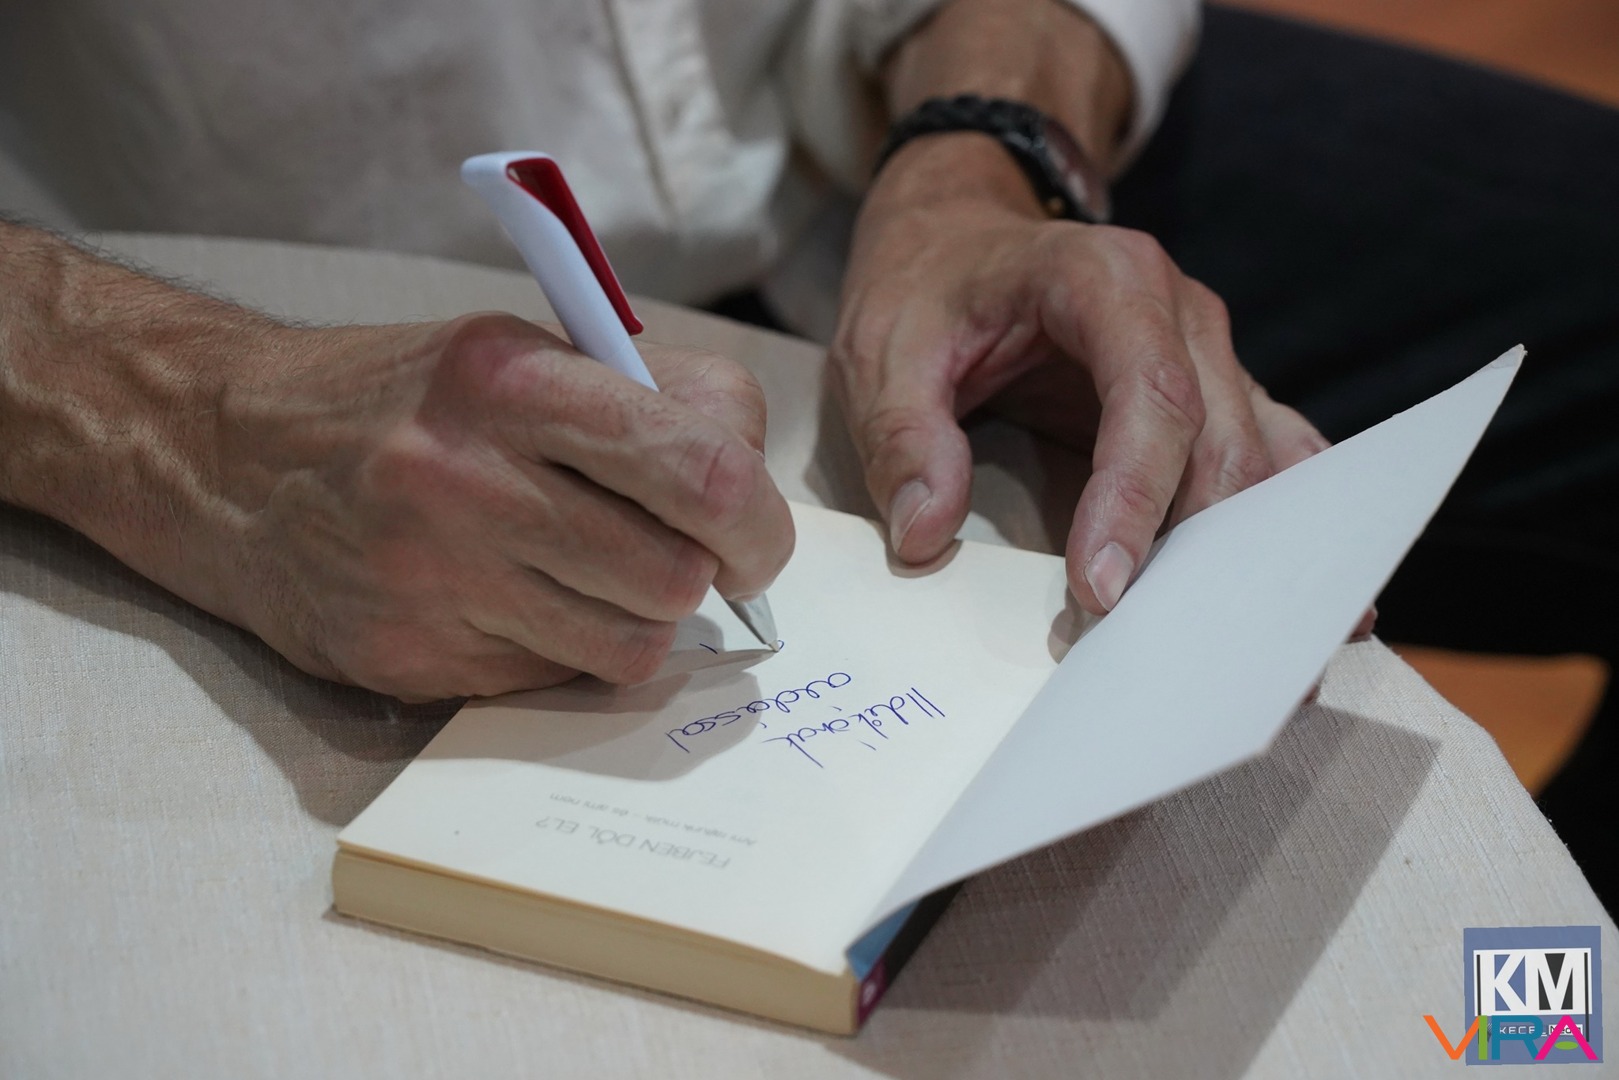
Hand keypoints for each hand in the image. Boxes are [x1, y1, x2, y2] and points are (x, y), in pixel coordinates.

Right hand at [201, 314, 793, 698]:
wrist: (229, 458)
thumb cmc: (407, 401)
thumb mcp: (519, 352)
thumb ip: (646, 405)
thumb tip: (750, 500)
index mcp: (512, 380)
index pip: (701, 467)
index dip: (758, 520)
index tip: (751, 536)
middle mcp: (467, 481)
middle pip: (673, 576)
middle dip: (704, 577)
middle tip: (687, 561)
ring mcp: (433, 580)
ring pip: (628, 648)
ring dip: (637, 620)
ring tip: (594, 575)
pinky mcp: (410, 658)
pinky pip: (555, 682)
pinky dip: (565, 650)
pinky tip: (519, 600)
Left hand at [833, 136, 1330, 614]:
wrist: (961, 237)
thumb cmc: (927, 290)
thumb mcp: (881, 349)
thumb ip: (902, 435)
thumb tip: (924, 533)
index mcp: (1106, 279)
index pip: (1149, 395)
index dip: (1134, 497)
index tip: (1102, 588)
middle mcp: (1181, 313)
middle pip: (1221, 439)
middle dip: (1201, 548)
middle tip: (1166, 645)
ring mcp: (1210, 356)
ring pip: (1258, 460)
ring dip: (1249, 553)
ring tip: (1247, 647)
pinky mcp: (1216, 397)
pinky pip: (1267, 461)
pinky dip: (1277, 530)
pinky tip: (1305, 603)